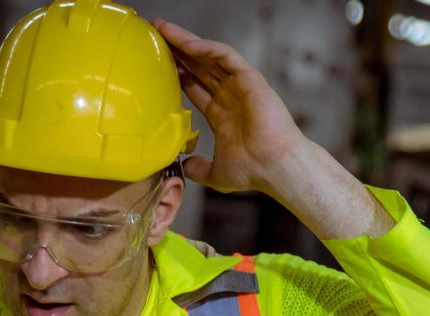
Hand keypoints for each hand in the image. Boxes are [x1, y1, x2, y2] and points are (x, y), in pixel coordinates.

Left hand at [154, 18, 394, 240]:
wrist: (275, 168)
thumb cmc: (254, 171)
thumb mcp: (216, 173)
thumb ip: (199, 168)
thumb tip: (184, 167)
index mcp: (222, 114)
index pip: (194, 87)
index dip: (177, 74)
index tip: (157, 64)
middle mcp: (230, 96)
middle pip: (198, 66)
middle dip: (177, 50)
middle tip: (154, 34)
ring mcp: (240, 86)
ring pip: (209, 56)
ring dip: (186, 41)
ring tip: (163, 28)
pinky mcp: (249, 79)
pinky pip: (226, 56)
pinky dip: (207, 48)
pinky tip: (188, 44)